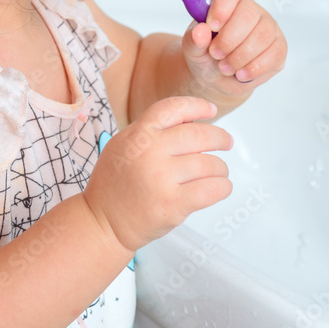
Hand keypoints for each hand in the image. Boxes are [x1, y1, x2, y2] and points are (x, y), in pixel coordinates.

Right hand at [83, 95, 233, 252]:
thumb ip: (152, 131)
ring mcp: (162, 179)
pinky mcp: (173, 204)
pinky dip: (223, 187)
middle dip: (220, 138)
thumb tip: (191, 119)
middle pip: (199, 135)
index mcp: (138, 135)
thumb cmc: (114, 184)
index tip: (211, 110)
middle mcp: (150, 152)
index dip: (196, 106)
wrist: (102, 221)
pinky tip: (221, 187)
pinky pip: (211, 189)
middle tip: (226, 142)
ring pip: (210, 164)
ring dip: (220, 168)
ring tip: (218, 172)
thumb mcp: (124, 145)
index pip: (173, 108)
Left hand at [180, 0, 287, 109]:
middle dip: (229, 39)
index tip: (211, 26)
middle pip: (248, 14)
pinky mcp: (279, 47)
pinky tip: (241, 74)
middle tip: (215, 54)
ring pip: (262, 36)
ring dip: (240, 56)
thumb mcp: (192, 48)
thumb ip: (193, 39)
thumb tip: (200, 31)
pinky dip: (255, 67)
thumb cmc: (204, 55)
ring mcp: (268, 26)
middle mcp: (250, 9)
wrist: (216, 77)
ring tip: (224, 67)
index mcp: (226, 1)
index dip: (221, 7)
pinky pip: (275, 53)